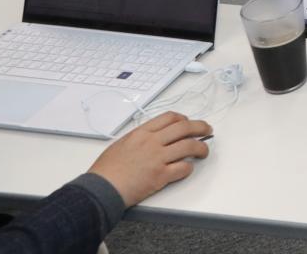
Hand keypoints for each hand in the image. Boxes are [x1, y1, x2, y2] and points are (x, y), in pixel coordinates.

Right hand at [88, 111, 211, 207]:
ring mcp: (158, 158)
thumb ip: (138, 139)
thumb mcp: (120, 145)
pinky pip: (184, 168)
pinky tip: (188, 168)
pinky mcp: (160, 176)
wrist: (99, 189)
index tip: (188, 123)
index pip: (170, 117)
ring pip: (190, 146)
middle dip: (200, 127)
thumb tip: (153, 138)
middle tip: (207, 131)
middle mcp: (152, 142)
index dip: (183, 119)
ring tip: (204, 151)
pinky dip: (189, 167)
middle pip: (185, 128)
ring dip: (201, 148)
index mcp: (141, 133)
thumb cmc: (105, 171)